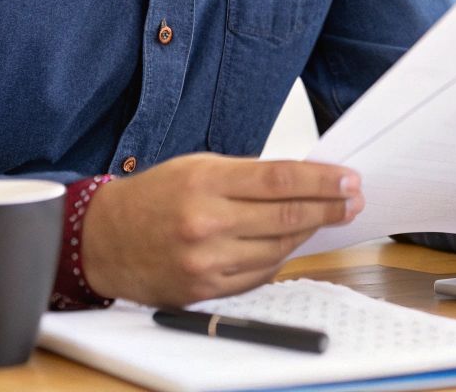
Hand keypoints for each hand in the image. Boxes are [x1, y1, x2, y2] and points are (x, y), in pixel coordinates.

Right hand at [81, 153, 361, 305]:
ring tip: (329, 217)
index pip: (280, 179)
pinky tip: (292, 242)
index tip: (349, 179)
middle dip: (329, 207)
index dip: (322, 180)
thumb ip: (247, 175)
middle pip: (287, 216)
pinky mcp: (203, 289)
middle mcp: (206, 223)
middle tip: (353, 200)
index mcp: (205, 182)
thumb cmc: (153, 198)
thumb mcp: (197, 167)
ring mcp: (205, 260)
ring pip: (278, 248)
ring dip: (310, 232)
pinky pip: (258, 274)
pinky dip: (280, 257)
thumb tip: (303, 180)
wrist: (102, 240)